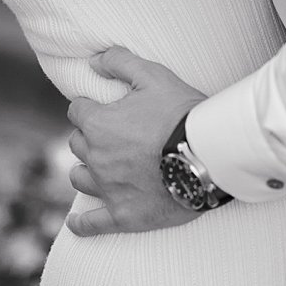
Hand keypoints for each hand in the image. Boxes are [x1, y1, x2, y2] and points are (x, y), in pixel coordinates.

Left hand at [63, 46, 206, 237]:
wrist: (209, 154)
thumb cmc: (182, 113)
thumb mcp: (154, 75)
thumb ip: (120, 62)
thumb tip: (94, 61)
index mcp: (99, 124)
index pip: (77, 111)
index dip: (90, 107)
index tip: (103, 108)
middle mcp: (97, 158)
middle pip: (77, 144)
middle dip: (89, 137)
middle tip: (111, 134)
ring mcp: (109, 189)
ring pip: (80, 178)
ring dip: (86, 170)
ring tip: (99, 168)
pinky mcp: (125, 215)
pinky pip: (93, 224)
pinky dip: (82, 224)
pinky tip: (75, 223)